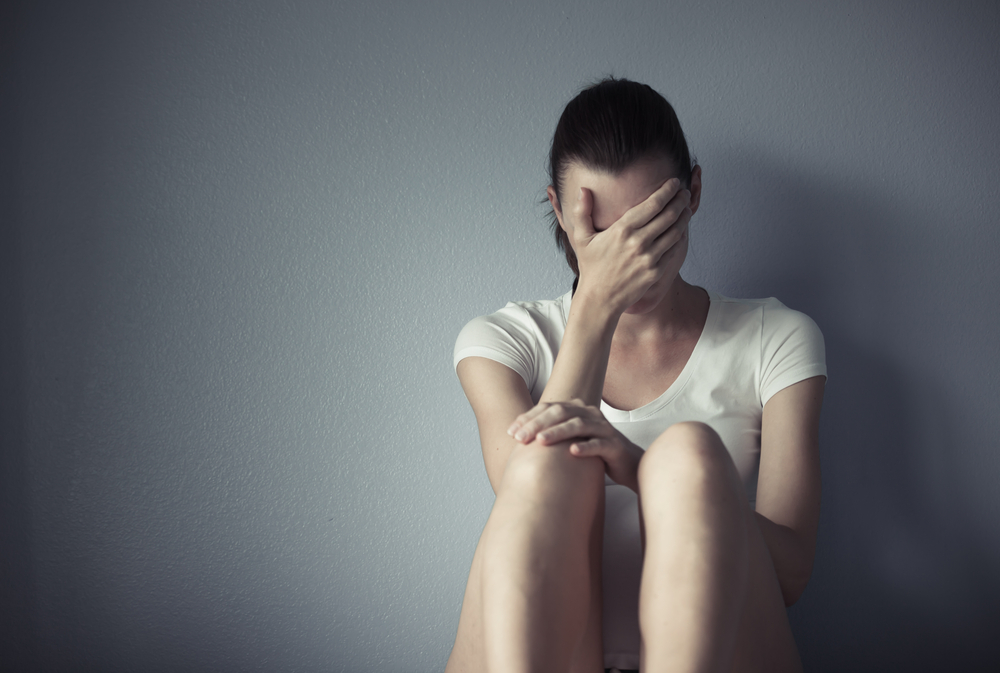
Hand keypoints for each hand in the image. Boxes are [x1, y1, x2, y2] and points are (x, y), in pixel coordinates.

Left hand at [507, 399, 642, 492]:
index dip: (529, 418)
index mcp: (578, 410)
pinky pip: (599, 444)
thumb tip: (518, 435)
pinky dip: (585, 447)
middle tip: (520, 438)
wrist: (629, 464)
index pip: (549, 408)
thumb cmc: (595, 451)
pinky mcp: (615, 446)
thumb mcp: (571, 439)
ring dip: (558, 432)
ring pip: (578, 426)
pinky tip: (571, 452)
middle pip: (561, 413)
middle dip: (538, 424)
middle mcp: (591, 414)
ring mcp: (604, 429)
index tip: (511, 432)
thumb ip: (551, 433)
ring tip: (540, 441)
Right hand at [569, 177, 690, 311]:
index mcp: (622, 230)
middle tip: (683, 193)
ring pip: (675, 231)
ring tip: (686, 209)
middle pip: (668, 215)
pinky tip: (680, 230)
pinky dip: (679, 237)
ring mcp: (649, 258)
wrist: (600, 299)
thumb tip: (583, 189)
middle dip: (680, 200)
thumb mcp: (582, 238)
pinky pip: (673, 249)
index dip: (667, 191)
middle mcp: (638, 242)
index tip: (674, 182)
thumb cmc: (591, 266)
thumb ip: (581, 212)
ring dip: (684, 217)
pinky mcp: (656, 271)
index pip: (652, 204)